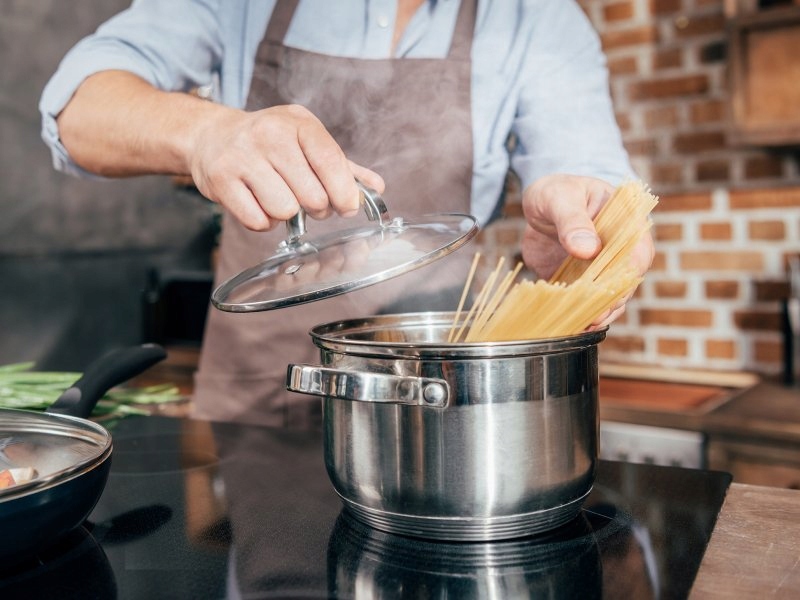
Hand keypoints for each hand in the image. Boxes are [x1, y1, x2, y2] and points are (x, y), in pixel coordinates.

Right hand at [190, 104, 383, 230]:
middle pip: (312, 195)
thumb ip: (342, 165)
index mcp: (297, 123)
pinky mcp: (221, 180)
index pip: (331, 162)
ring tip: (279, 198)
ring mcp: (242, 157)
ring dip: (288, 215)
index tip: (347, 206)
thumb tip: (376, 187)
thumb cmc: (268, 141)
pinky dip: (264, 222)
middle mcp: (269, 135)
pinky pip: (258, 221)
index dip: (345, 192)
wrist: (211, 136)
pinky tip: (259, 204)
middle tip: (308, 202)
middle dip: (317, 208)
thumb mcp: (306, 140)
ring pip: (285, 210)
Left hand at [520, 174, 654, 327]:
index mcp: (626, 224)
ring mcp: (602, 271)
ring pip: (609, 299)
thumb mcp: (560, 197)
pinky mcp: (583, 283)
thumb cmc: (557, 192)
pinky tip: (572, 326)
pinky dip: (581, 315)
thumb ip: (572, 220)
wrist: (541, 204)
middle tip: (594, 315)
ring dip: (599, 314)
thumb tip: (588, 248)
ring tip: (584, 325)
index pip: (639, 253)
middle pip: (626, 283)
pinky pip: (587, 304)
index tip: (612, 285)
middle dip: (612, 301)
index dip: (628, 271)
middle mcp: (620, 252)